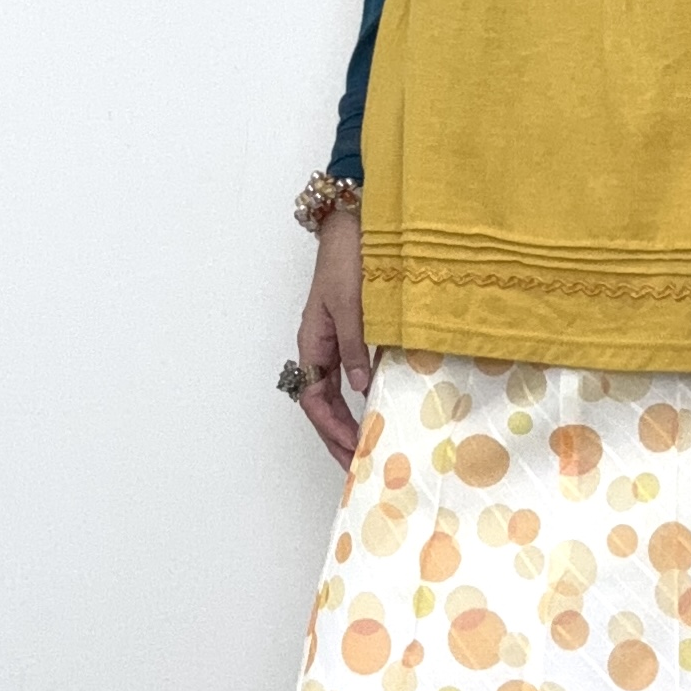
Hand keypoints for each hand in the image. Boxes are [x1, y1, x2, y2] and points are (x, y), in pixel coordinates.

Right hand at [294, 209, 373, 464]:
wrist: (354, 225)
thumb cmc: (349, 260)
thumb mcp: (352, 305)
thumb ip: (355, 346)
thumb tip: (360, 389)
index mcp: (313, 342)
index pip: (315, 399)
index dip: (332, 427)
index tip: (353, 448)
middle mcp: (320, 347)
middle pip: (321, 403)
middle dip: (336, 435)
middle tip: (356, 465)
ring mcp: (334, 341)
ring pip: (333, 393)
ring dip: (346, 422)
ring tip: (365, 447)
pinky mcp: (352, 334)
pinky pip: (348, 376)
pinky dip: (359, 400)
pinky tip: (377, 410)